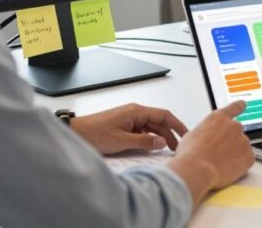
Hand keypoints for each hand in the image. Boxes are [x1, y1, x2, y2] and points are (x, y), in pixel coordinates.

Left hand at [70, 103, 188, 154]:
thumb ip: (144, 142)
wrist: (75, 133)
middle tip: (176, 148)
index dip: (177, 124)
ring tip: (166, 150)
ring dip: (159, 137)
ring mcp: (129, 119)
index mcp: (136, 111)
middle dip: (169, 134)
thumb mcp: (122, 141)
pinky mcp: (123, 126)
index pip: (164, 114)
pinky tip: (150, 148)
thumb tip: (162, 142)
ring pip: (150, 127)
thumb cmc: (94, 133)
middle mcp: (134, 112)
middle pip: (158, 122)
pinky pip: (141, 131)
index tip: (186, 134)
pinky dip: (148, 139)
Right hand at [169, 102, 253, 194]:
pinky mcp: (249, 155)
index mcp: (219, 118)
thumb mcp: (193, 134)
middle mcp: (234, 126)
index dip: (240, 106)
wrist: (196, 170)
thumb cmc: (190, 154)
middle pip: (236, 132)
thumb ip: (206, 130)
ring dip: (235, 153)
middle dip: (231, 141)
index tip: (244, 105)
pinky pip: (246, 159)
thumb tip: (206, 136)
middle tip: (219, 153)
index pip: (235, 107)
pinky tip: (227, 168)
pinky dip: (240, 164)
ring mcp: (243, 140)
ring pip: (241, 146)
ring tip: (219, 163)